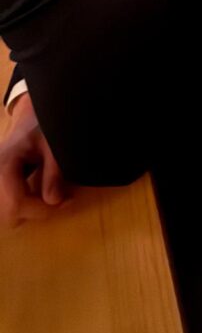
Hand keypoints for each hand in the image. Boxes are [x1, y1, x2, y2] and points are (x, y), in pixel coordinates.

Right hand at [0, 93, 68, 227]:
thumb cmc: (42, 127)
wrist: (29, 119)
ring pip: (6, 214)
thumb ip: (54, 171)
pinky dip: (21, 206)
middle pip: (9, 214)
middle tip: (58, 199)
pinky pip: (6, 207)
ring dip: (28, 211)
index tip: (64, 203)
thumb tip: (54, 201)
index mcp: (4, 164)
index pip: (16, 203)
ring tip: (47, 195)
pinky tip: (36, 195)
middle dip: (35, 211)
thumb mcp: (53, 144)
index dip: (41, 210)